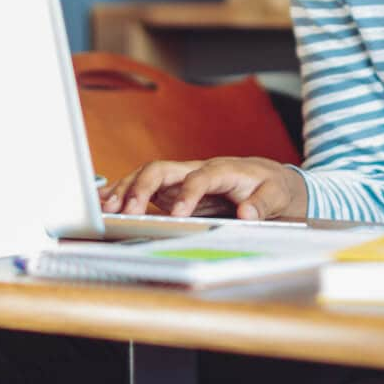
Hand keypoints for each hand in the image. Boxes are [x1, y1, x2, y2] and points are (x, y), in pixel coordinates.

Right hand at [99, 156, 308, 221]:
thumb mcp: (276, 195)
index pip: (200, 177)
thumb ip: (262, 204)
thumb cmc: (270, 186)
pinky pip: (145, 188)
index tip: (178, 215)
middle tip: (129, 211)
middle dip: (143, 187)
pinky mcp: (173, 190)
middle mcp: (196, 170)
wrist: (268, 179)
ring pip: (148, 176)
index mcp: (223, 169)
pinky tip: (106, 204)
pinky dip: (124, 193)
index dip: (188, 194)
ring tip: (108, 208)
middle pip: (163, 169)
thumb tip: (246, 213)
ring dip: (126, 189)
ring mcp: (182, 179)